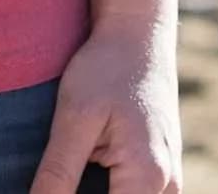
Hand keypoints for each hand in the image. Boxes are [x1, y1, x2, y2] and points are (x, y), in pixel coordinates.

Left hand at [32, 18, 179, 192]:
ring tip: (69, 166)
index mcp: (147, 178)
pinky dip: (105, 188)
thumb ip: (57, 173)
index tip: (48, 187)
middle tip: (52, 176)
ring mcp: (169, 182)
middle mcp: (167, 187)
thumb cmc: (106, 69)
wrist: (138, 37)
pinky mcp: (161, 175)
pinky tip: (78, 175)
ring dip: (89, 191)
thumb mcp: (74, 118)